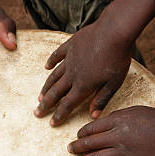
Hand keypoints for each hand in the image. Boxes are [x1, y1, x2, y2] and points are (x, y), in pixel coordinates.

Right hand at [34, 0, 154, 125]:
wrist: (114, 32)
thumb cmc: (117, 58)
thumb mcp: (114, 83)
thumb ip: (101, 99)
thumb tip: (92, 116)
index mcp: (83, 86)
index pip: (67, 104)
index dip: (59, 115)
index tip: (51, 123)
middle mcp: (73, 74)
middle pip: (56, 92)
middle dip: (46, 104)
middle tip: (37, 112)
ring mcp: (70, 59)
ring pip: (54, 76)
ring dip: (46, 88)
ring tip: (40, 96)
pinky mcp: (71, 45)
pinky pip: (57, 55)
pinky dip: (51, 62)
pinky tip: (46, 67)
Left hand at [68, 106, 154, 155]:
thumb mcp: (136, 110)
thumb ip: (117, 117)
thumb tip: (102, 122)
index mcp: (117, 121)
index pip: (92, 128)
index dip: (82, 134)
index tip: (77, 137)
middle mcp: (118, 136)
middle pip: (90, 143)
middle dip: (76, 147)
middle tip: (69, 150)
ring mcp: (126, 153)